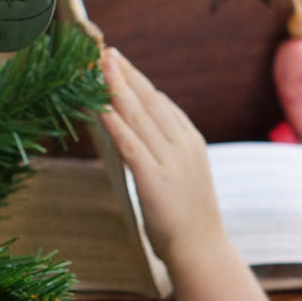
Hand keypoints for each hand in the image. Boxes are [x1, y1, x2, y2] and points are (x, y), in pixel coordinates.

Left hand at [99, 48, 222, 263]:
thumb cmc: (189, 215)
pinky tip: (101, 107)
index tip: (118, 61)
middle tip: (105, 50)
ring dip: (116, 88)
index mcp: (190, 139)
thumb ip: (166, 147)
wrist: (202, 250)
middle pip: (149, 100)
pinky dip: (115, 123)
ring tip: (99, 66)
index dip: (137, 79)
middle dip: (125, 73)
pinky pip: (131, 145)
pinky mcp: (154, 179)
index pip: (160, 100)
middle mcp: (182, 143)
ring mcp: (169, 160)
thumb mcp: (183, 172)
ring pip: (139, 116)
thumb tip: (140, 127)